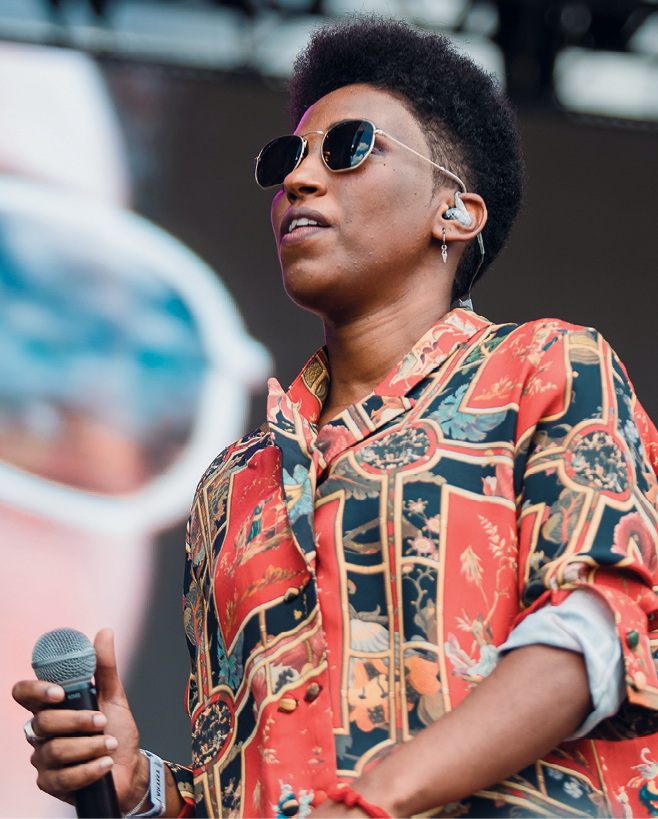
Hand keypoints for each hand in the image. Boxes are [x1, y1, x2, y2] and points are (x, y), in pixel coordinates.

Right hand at [12, 628, 149, 812]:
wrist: (128, 766)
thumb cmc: (116, 729)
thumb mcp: (113, 695)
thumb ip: (104, 667)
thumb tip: (104, 632)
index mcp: (52, 706)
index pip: (24, 694)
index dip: (35, 690)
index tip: (60, 692)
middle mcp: (41, 731)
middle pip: (42, 722)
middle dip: (77, 721)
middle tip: (102, 721)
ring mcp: (43, 758)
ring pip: (54, 751)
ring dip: (89, 747)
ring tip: (110, 745)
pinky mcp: (50, 783)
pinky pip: (63, 778)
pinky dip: (89, 770)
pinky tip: (105, 764)